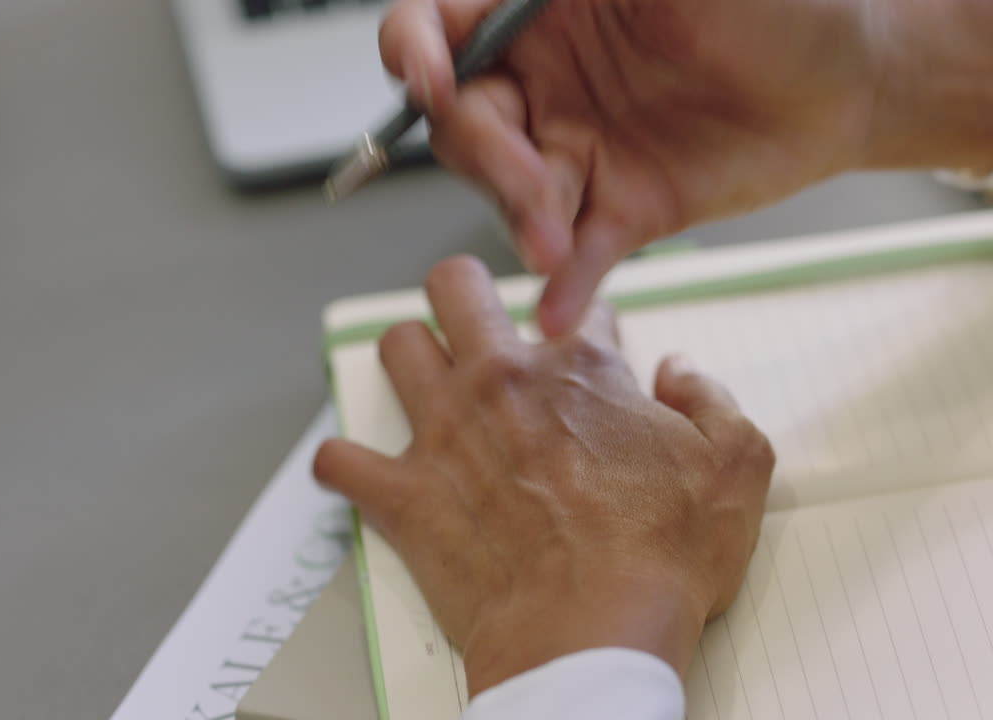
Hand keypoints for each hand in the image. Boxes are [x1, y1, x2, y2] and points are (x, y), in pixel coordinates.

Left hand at [313, 256, 774, 695]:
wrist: (590, 634)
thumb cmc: (659, 558)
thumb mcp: (735, 466)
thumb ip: (711, 400)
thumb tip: (681, 372)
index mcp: (580, 370)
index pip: (578, 307)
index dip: (587, 321)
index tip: (586, 344)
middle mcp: (502, 384)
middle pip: (457, 288)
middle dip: (465, 292)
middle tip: (477, 320)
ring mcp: (445, 434)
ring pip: (396, 348)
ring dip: (407, 357)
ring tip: (425, 380)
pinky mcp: (405, 494)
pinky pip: (341, 459)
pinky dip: (344, 463)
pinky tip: (359, 469)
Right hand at [379, 0, 992, 335]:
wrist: (850, 80)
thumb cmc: (780, 2)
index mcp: (540, 11)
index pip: (438, 28)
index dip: (415, 49)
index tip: (428, 74)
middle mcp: (545, 83)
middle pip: (463, 122)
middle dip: (483, 153)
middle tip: (528, 175)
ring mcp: (577, 150)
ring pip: (511, 192)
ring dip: (521, 219)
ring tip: (551, 245)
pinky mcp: (619, 209)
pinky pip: (577, 251)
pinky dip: (563, 283)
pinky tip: (556, 305)